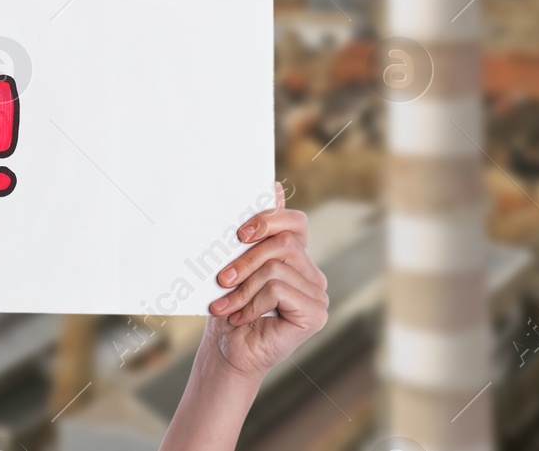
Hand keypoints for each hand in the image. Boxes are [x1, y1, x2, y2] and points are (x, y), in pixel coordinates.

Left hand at [200, 182, 328, 382]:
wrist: (227, 352)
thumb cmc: (229, 308)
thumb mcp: (235, 263)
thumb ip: (255, 231)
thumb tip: (273, 186)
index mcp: (296, 258)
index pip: (295, 222)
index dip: (268, 219)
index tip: (239, 233)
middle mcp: (312, 274)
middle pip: (283, 243)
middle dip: (245, 258)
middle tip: (221, 278)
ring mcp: (318, 295)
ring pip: (275, 267)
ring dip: (242, 287)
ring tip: (224, 305)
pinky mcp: (316, 314)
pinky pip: (278, 289)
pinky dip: (252, 302)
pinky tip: (241, 318)